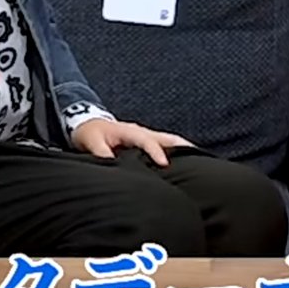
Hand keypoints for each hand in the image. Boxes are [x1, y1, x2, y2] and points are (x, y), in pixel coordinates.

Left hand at [71, 118, 193, 166]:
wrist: (89, 123)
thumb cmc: (91, 134)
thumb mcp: (92, 142)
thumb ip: (101, 153)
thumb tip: (112, 164)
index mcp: (129, 131)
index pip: (146, 141)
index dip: (155, 152)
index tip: (164, 164)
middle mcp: (141, 131)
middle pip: (165, 137)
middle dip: (180, 145)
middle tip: (196, 155)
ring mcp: (145, 135)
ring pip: (168, 140)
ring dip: (182, 147)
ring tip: (199, 157)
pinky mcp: (146, 141)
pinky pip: (165, 144)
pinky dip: (177, 149)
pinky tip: (187, 158)